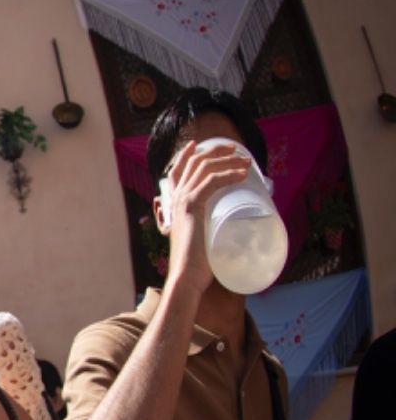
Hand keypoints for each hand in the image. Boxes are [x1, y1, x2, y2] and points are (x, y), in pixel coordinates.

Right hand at [158, 139, 250, 295]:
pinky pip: (211, 181)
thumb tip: (226, 226)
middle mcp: (174, 199)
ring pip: (204, 168)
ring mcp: (182, 202)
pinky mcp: (192, 207)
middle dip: (215, 151)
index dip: (186, 155)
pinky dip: (228, 174)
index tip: (199, 145)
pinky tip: (242, 174)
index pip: (175, 172)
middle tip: (234, 149)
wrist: (186, 274)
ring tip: (245, 161)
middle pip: (193, 163)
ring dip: (227, 160)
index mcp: (173, 205)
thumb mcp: (198, 239)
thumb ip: (205, 228)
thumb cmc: (195, 263)